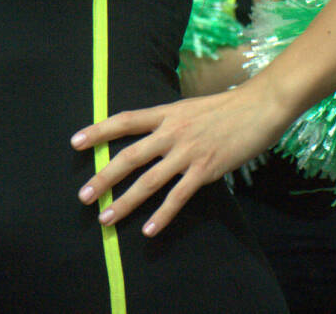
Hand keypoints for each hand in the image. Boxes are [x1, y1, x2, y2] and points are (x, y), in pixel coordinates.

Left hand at [70, 82, 293, 236]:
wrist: (260, 105)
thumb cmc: (229, 106)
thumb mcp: (192, 107)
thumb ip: (172, 121)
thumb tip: (155, 135)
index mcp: (167, 113)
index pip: (125, 120)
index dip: (99, 131)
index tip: (75, 142)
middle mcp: (172, 132)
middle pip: (129, 156)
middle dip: (103, 177)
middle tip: (84, 195)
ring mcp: (188, 152)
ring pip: (148, 180)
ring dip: (124, 202)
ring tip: (106, 218)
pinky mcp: (205, 169)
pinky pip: (178, 196)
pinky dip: (162, 215)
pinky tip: (148, 230)